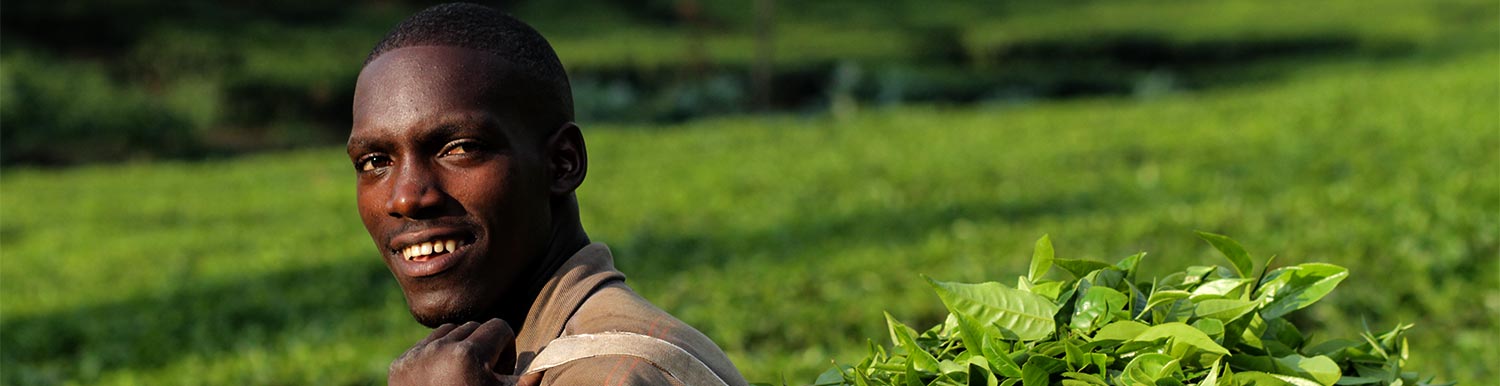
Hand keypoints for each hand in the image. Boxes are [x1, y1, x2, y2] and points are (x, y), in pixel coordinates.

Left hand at [388, 318, 540, 385]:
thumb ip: (529, 382)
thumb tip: (548, 359)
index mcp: (468, 355)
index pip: (499, 326)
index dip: (506, 348)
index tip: (501, 371)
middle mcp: (439, 349)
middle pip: (474, 326)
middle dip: (484, 346)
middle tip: (484, 375)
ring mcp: (416, 356)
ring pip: (448, 331)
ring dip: (460, 346)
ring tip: (463, 375)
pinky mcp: (399, 365)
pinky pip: (425, 345)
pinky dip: (436, 356)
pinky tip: (442, 381)